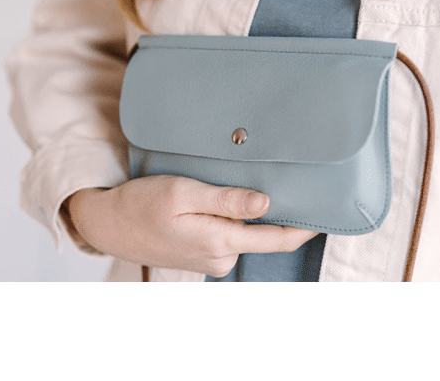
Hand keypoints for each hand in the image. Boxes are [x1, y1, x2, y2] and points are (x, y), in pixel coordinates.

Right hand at [64, 176, 318, 276]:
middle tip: (298, 182)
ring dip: (255, 212)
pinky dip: (236, 217)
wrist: (110, 224)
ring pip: (247, 233)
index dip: (307, 226)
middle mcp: (222, 257)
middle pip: (266, 235)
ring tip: (259, 180)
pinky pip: (231, 234)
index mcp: (221, 242)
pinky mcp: (203, 254)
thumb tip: (266, 204)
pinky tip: (230, 197)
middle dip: (282, 213)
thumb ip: (227, 201)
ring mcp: (212, 258)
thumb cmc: (143, 204)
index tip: (328, 210)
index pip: (278, 239)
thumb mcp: (184, 193)